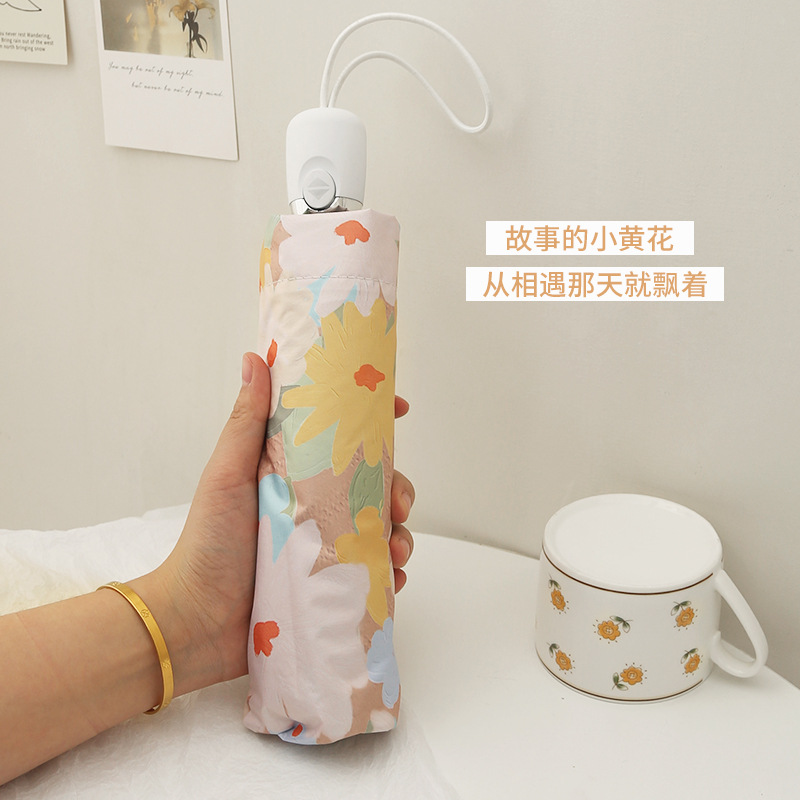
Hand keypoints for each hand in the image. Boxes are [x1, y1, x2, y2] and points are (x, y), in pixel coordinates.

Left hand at [143, 353, 414, 695]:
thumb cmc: (207, 543)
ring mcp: (325, 547)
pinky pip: (374, 574)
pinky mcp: (330, 586)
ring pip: (382, 529)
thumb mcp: (227, 476)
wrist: (196, 623)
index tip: (399, 407)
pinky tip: (393, 578)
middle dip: (399, 488)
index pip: (340, 439)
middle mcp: (314, 507)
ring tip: (397, 550)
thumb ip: (246, 422)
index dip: (373, 421)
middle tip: (400, 505)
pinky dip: (391, 574)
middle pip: (373, 486)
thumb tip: (255, 357)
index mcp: (293, 474)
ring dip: (401, 534)